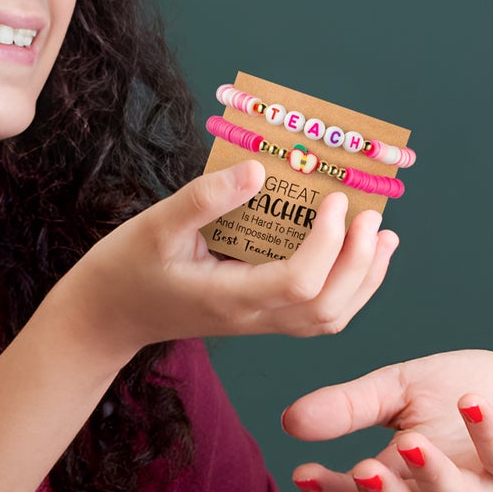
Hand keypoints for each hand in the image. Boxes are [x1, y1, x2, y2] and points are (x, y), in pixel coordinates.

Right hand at [54, 159, 397, 361]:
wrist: (108, 315)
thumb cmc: (127, 267)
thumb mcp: (155, 225)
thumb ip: (205, 198)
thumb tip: (258, 169)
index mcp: (230, 297)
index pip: (299, 282)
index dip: (328, 243)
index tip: (336, 200)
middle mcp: (254, 317)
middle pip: (327, 307)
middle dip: (360, 261)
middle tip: (373, 214)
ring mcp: (261, 322)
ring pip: (329, 317)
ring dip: (365, 278)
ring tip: (384, 234)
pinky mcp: (262, 316)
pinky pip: (318, 314)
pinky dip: (349, 288)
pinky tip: (359, 255)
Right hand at [281, 350, 492, 491]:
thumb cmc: (472, 396)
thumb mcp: (402, 389)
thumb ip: (351, 406)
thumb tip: (289, 420)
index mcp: (410, 477)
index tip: (303, 472)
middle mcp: (448, 491)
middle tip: (359, 473)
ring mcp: (491, 483)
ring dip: (434, 476)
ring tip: (411, 444)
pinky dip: (492, 434)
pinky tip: (472, 404)